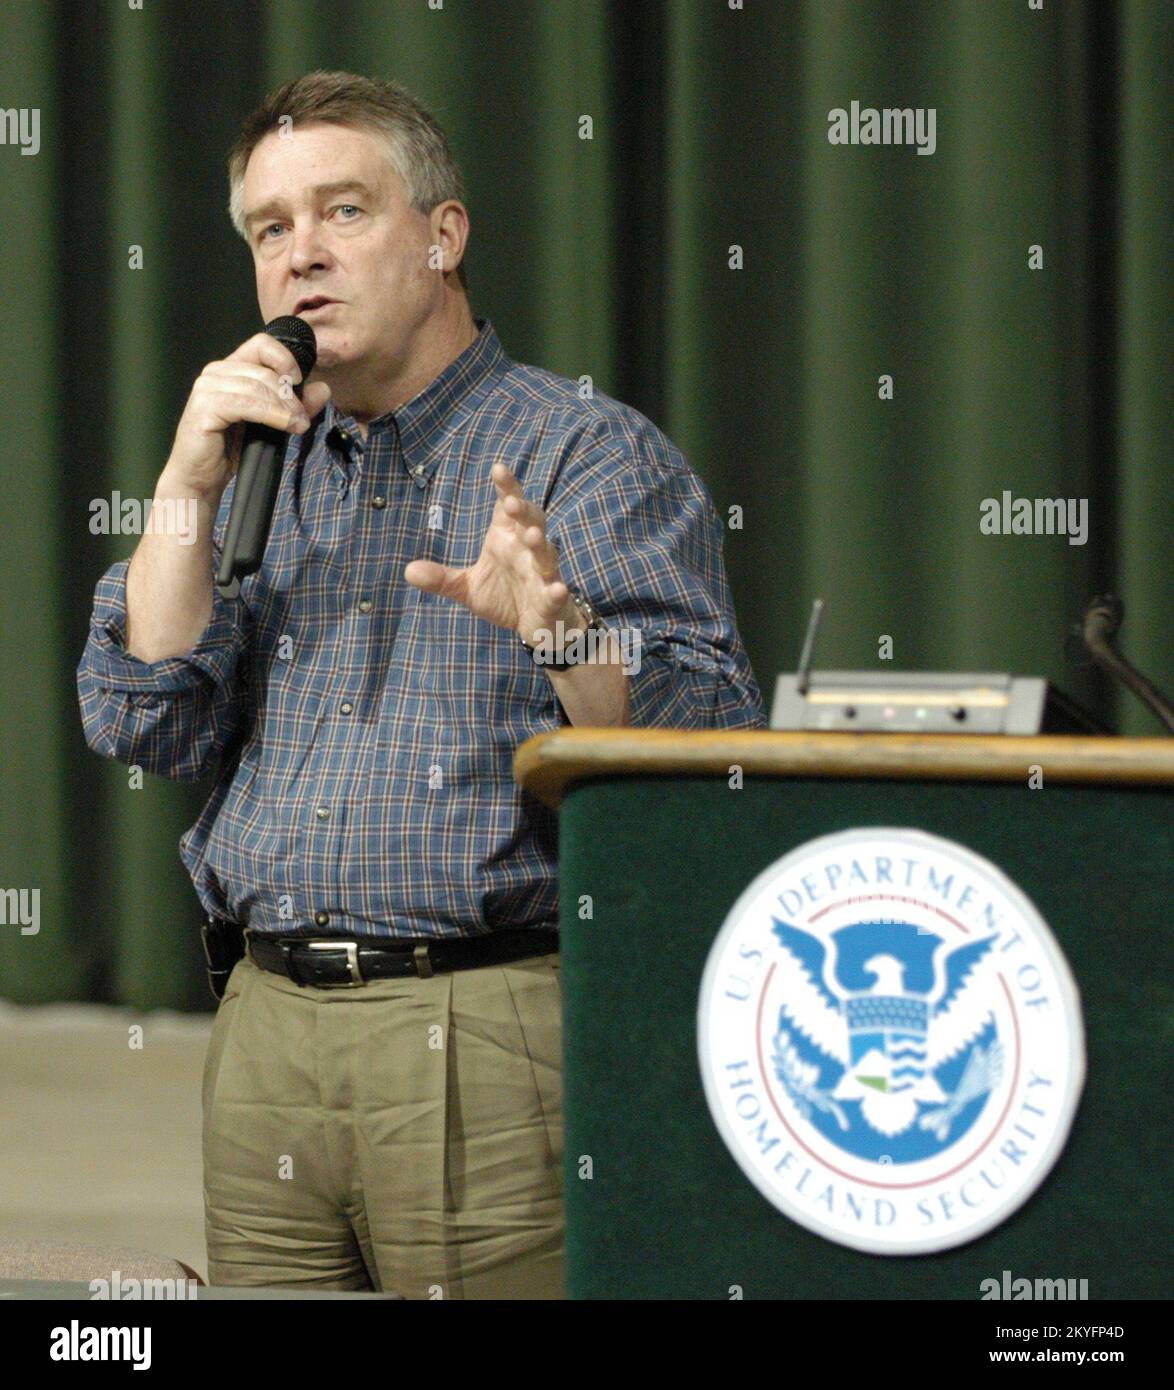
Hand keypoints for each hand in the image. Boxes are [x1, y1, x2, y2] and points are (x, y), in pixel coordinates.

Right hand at [161, 332, 331, 500]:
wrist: (201, 477)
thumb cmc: (231, 449)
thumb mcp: (269, 424)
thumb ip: (294, 405)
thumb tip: (323, 389)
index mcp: (230, 369)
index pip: (261, 345)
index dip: (285, 358)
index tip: (300, 381)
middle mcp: (216, 373)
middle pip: (263, 370)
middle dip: (290, 395)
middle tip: (304, 419)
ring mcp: (207, 388)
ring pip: (257, 386)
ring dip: (284, 406)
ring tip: (299, 425)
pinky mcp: (204, 407)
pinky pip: (245, 404)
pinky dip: (271, 414)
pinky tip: (285, 425)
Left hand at [404, 462, 578, 643]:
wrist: (536, 625)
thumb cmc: (505, 596)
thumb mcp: (468, 588)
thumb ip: (442, 579)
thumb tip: (407, 571)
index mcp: (507, 538)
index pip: (508, 507)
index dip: (506, 487)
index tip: (498, 468)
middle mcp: (527, 550)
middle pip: (532, 522)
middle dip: (524, 511)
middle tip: (511, 503)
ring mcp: (543, 573)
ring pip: (546, 553)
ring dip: (540, 544)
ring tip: (533, 537)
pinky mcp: (552, 599)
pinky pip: (556, 593)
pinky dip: (557, 591)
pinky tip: (558, 590)